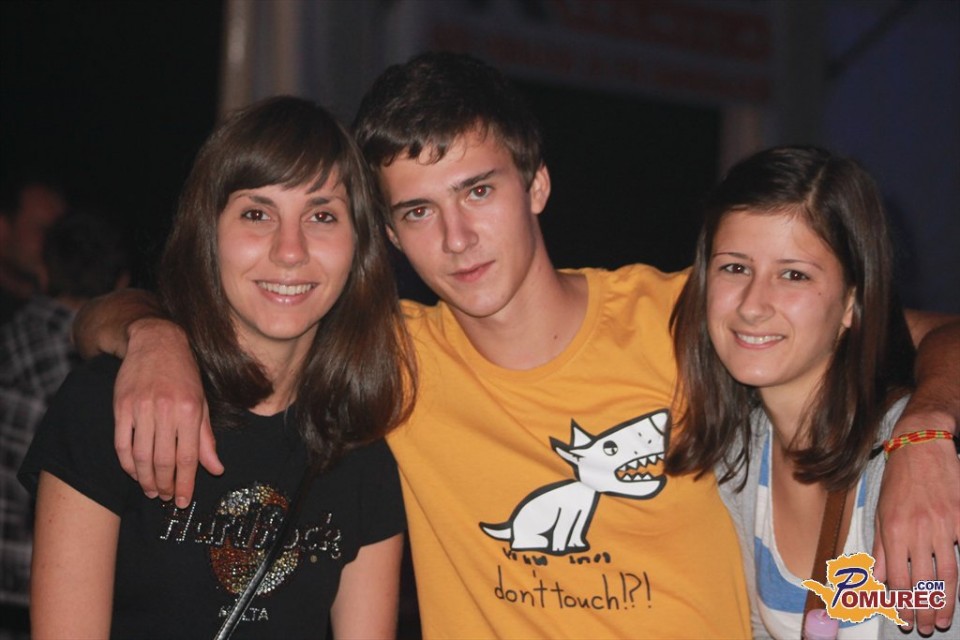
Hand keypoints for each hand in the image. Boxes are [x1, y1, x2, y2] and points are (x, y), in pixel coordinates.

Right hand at [113, 317, 222, 507]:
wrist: (156, 342)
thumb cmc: (185, 375)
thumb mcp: (203, 403)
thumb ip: (206, 439)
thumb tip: (216, 470)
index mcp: (191, 410)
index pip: (188, 457)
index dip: (186, 483)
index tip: (183, 501)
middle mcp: (166, 410)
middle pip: (163, 460)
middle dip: (165, 485)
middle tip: (166, 498)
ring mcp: (141, 408)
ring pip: (141, 456)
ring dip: (145, 479)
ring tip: (151, 491)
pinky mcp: (121, 406)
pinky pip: (121, 443)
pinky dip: (127, 463)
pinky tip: (134, 473)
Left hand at [873, 417, 958, 633]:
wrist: (921, 448)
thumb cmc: (898, 482)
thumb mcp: (880, 512)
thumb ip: (879, 547)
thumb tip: (875, 577)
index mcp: (894, 530)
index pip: (898, 577)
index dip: (901, 602)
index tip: (904, 618)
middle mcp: (918, 531)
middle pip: (924, 581)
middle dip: (924, 609)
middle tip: (926, 627)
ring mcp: (944, 526)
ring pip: (947, 573)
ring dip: (945, 601)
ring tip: (943, 619)